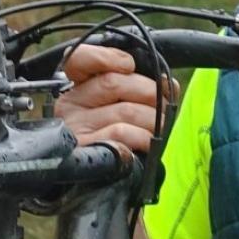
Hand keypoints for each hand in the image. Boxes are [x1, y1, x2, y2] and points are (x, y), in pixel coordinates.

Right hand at [61, 41, 175, 158]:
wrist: (104, 181)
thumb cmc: (119, 139)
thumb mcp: (125, 106)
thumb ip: (141, 89)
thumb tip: (169, 85)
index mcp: (78, 87)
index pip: (79, 59)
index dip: (106, 57)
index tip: (129, 65)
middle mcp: (70, 104)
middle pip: (113, 83)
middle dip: (150, 92)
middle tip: (163, 105)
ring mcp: (75, 128)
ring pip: (124, 110)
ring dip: (153, 119)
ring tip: (158, 128)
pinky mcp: (85, 150)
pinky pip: (121, 134)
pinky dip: (142, 137)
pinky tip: (146, 143)